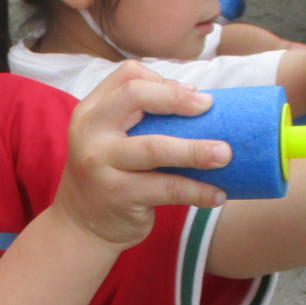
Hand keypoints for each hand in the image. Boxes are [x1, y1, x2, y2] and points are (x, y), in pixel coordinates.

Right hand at [55, 64, 228, 248]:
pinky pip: (167, 188)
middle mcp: (90, 132)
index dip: (163, 81)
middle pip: (136, 96)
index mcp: (91, 111)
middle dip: (177, 98)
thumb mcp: (110, 139)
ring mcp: (101, 164)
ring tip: (225, 155)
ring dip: (195, 150)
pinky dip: (197, 191)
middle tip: (209, 107)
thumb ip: (139, 116)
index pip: (128, 77)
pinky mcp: (119, 195)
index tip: (193, 96)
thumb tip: (195, 98)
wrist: (80, 227)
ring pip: (155, 147)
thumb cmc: (109, 175)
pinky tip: (217, 195)